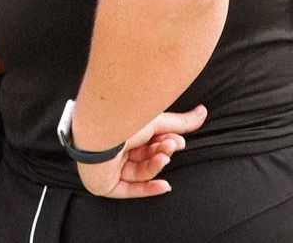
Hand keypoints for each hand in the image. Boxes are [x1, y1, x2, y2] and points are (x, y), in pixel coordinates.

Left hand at [77, 104, 207, 197]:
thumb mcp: (156, 119)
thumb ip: (180, 122)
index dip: (164, 142)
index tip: (178, 140)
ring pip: (139, 172)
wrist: (100, 131)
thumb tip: (203, 112)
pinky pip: (129, 190)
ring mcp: (108, 165)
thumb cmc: (123, 119)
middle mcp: (113, 146)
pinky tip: (165, 185)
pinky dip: (148, 188)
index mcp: (121, 129)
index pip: (147, 141)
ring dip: (156, 166)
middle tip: (172, 146)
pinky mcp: (104, 183)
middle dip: (161, 152)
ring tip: (164, 156)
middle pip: (144, 156)